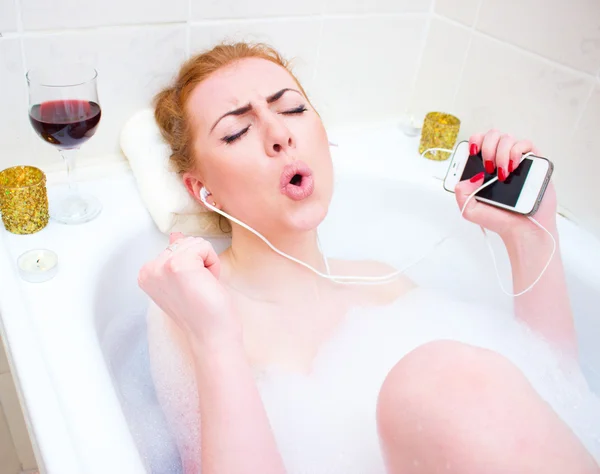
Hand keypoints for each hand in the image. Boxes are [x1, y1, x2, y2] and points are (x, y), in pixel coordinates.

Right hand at [138, 232, 240, 347]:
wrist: (211, 335)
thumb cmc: (202, 314)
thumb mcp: (183, 281)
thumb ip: (175, 257)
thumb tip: (175, 236)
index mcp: (147, 273)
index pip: (175, 247)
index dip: (190, 265)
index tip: (188, 289)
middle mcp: (150, 269)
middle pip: (184, 241)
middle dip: (198, 262)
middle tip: (197, 288)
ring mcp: (163, 266)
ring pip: (195, 243)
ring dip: (206, 263)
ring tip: (201, 286)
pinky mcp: (179, 264)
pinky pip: (205, 247)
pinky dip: (213, 264)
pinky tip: (207, 283)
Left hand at [454, 130, 557, 238]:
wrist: (522, 228)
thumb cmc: (499, 218)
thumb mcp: (470, 210)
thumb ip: (461, 194)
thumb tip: (468, 177)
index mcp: (484, 167)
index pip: (478, 142)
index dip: (475, 141)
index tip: (473, 152)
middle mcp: (500, 160)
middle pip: (492, 135)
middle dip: (487, 147)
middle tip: (488, 167)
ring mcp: (517, 160)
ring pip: (507, 138)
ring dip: (501, 153)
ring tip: (502, 174)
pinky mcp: (534, 163)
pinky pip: (526, 144)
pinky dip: (517, 152)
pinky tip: (513, 168)